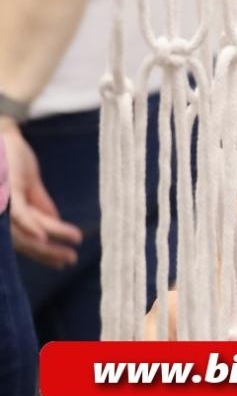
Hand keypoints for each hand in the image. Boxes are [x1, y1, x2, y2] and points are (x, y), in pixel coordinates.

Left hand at [1, 117, 81, 267]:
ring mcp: (3, 206)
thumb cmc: (12, 156)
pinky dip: (33, 227)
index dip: (46, 252)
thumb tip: (55, 224)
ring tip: (68, 251)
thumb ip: (41, 205)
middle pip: (24, 243)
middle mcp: (2, 215)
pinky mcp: (7, 193)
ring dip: (46, 245)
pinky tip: (46, 237)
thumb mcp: (30, 184)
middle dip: (48, 254)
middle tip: (70, 261)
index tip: (65, 260)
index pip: (28, 239)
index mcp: (9, 213)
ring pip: (24, 235)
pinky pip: (20, 215)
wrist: (2, 134)